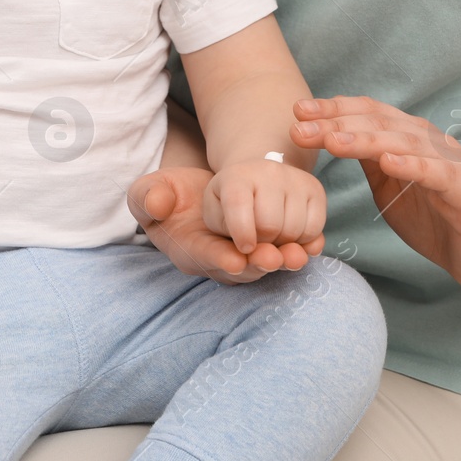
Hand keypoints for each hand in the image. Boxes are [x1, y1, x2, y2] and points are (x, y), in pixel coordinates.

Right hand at [128, 165, 320, 283]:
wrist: (195, 196)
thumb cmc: (167, 194)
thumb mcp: (148, 192)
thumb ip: (148, 197)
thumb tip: (157, 204)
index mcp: (188, 248)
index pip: (204, 257)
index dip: (219, 259)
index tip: (235, 260)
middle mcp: (218, 259)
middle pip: (241, 267)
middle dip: (258, 264)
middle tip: (274, 257)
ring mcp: (243, 256)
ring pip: (265, 264)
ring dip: (282, 260)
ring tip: (297, 255)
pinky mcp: (263, 248)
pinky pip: (283, 254)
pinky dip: (299, 249)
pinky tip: (313, 244)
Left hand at [202, 158, 326, 256]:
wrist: (255, 180)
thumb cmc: (230, 208)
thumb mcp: (217, 224)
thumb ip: (229, 246)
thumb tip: (273, 259)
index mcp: (235, 177)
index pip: (238, 206)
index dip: (241, 233)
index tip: (244, 247)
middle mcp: (267, 171)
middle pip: (270, 225)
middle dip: (263, 243)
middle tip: (257, 238)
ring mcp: (295, 178)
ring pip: (294, 230)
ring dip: (283, 244)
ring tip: (272, 234)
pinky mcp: (315, 188)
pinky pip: (314, 229)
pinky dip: (303, 241)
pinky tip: (290, 233)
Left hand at [291, 96, 460, 294]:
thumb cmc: (439, 219)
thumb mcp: (391, 189)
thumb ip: (368, 163)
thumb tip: (329, 137)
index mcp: (410, 139)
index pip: (368, 115)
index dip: (333, 110)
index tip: (297, 112)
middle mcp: (430, 142)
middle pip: (379, 124)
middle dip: (336, 123)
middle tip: (299, 126)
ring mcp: (449, 163)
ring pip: (403, 143)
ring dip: (365, 140)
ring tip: (332, 141)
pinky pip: (437, 173)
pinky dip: (413, 165)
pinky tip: (388, 162)